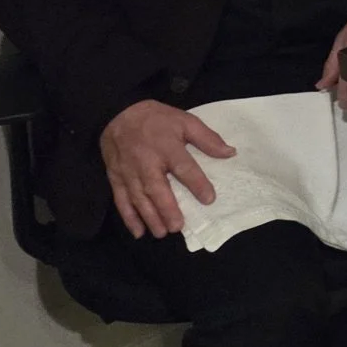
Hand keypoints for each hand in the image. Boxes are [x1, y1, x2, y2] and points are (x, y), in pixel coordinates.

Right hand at [100, 99, 235, 238]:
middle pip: (157, 189)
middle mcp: (146, 162)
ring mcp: (128, 172)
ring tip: (162, 233)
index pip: (184, 167)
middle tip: (177, 227)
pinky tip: (138, 231)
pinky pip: (121, 200)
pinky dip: (128, 217)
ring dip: (149, 217)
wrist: (117, 113)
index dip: (197, 184)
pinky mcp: (116, 178)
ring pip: (139, 198)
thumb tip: (230, 153)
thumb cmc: (156, 119)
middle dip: (166, 209)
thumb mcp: (185, 121)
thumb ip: (207, 138)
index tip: (209, 199)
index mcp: (166, 147)